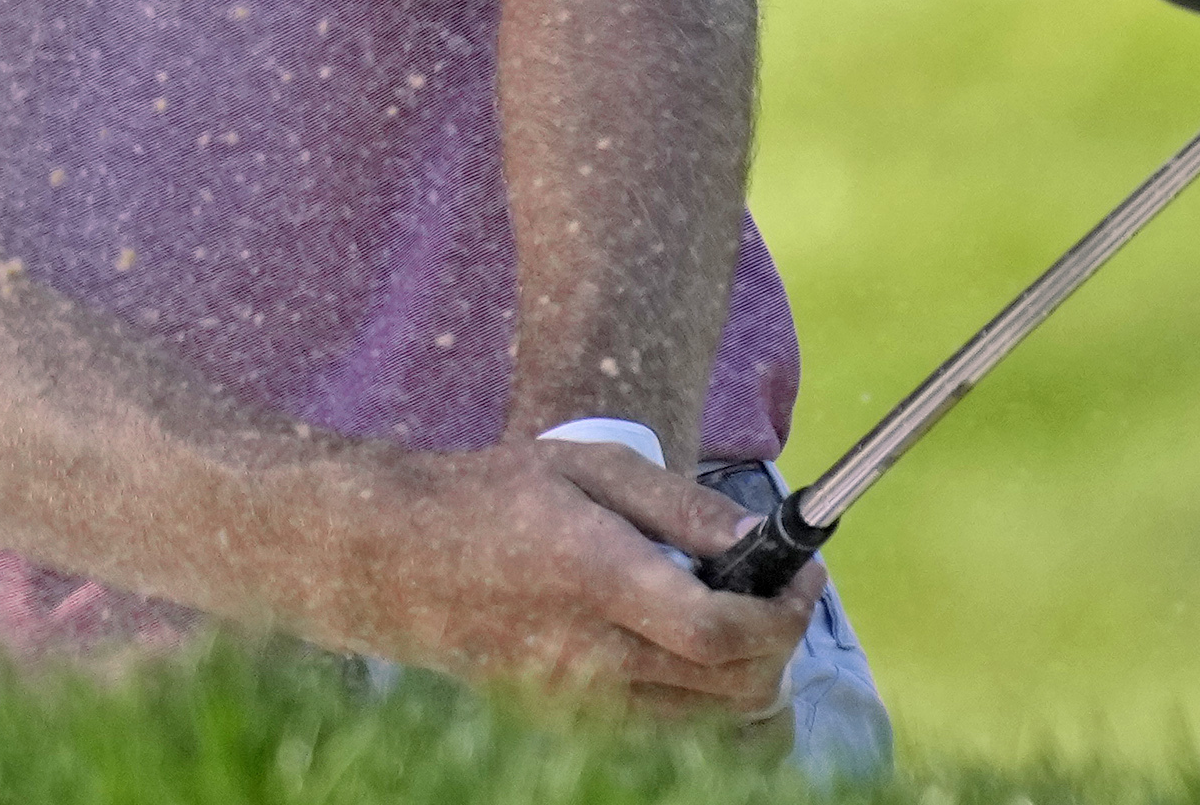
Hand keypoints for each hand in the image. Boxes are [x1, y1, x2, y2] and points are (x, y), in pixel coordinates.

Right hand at [313, 439, 817, 723]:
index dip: (782, 612)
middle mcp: (593, 654)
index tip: (800, 577)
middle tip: (780, 593)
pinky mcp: (574, 724)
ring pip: (713, 718)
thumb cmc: (494, 498)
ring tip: (737, 616)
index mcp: (597, 577)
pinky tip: (694, 649)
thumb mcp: (588, 470)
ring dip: (750, 674)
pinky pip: (674, 729)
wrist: (399, 562)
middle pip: (735, 686)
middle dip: (781, 642)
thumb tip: (763, 536)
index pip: (721, 631)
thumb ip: (682, 506)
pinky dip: (707, 699)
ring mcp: (582, 700)